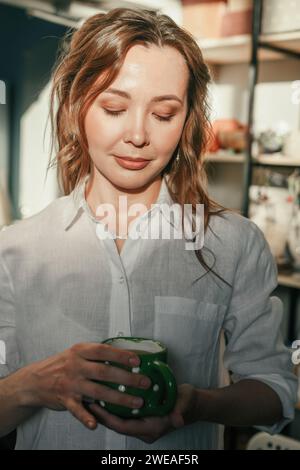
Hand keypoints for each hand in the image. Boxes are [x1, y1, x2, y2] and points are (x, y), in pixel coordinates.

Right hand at [19, 343, 151, 430]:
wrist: (36, 380)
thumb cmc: (63, 364)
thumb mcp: (77, 352)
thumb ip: (96, 355)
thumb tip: (125, 356)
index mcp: (80, 351)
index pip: (103, 351)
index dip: (120, 355)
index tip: (137, 360)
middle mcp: (76, 366)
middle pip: (105, 372)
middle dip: (127, 378)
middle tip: (145, 383)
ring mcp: (71, 383)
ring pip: (98, 391)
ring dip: (118, 399)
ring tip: (136, 403)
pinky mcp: (66, 400)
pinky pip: (78, 410)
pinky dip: (86, 418)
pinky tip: (96, 424)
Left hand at [88, 383, 199, 443]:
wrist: (192, 404)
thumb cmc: (187, 403)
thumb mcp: (184, 404)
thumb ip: (179, 411)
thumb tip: (178, 420)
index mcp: (152, 429)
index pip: (124, 427)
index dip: (109, 419)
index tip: (96, 407)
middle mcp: (144, 430)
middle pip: (117, 425)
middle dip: (101, 415)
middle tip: (87, 400)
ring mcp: (141, 424)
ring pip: (118, 419)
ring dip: (105, 410)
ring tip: (91, 395)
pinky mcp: (140, 416)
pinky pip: (123, 413)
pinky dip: (113, 405)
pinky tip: (104, 393)